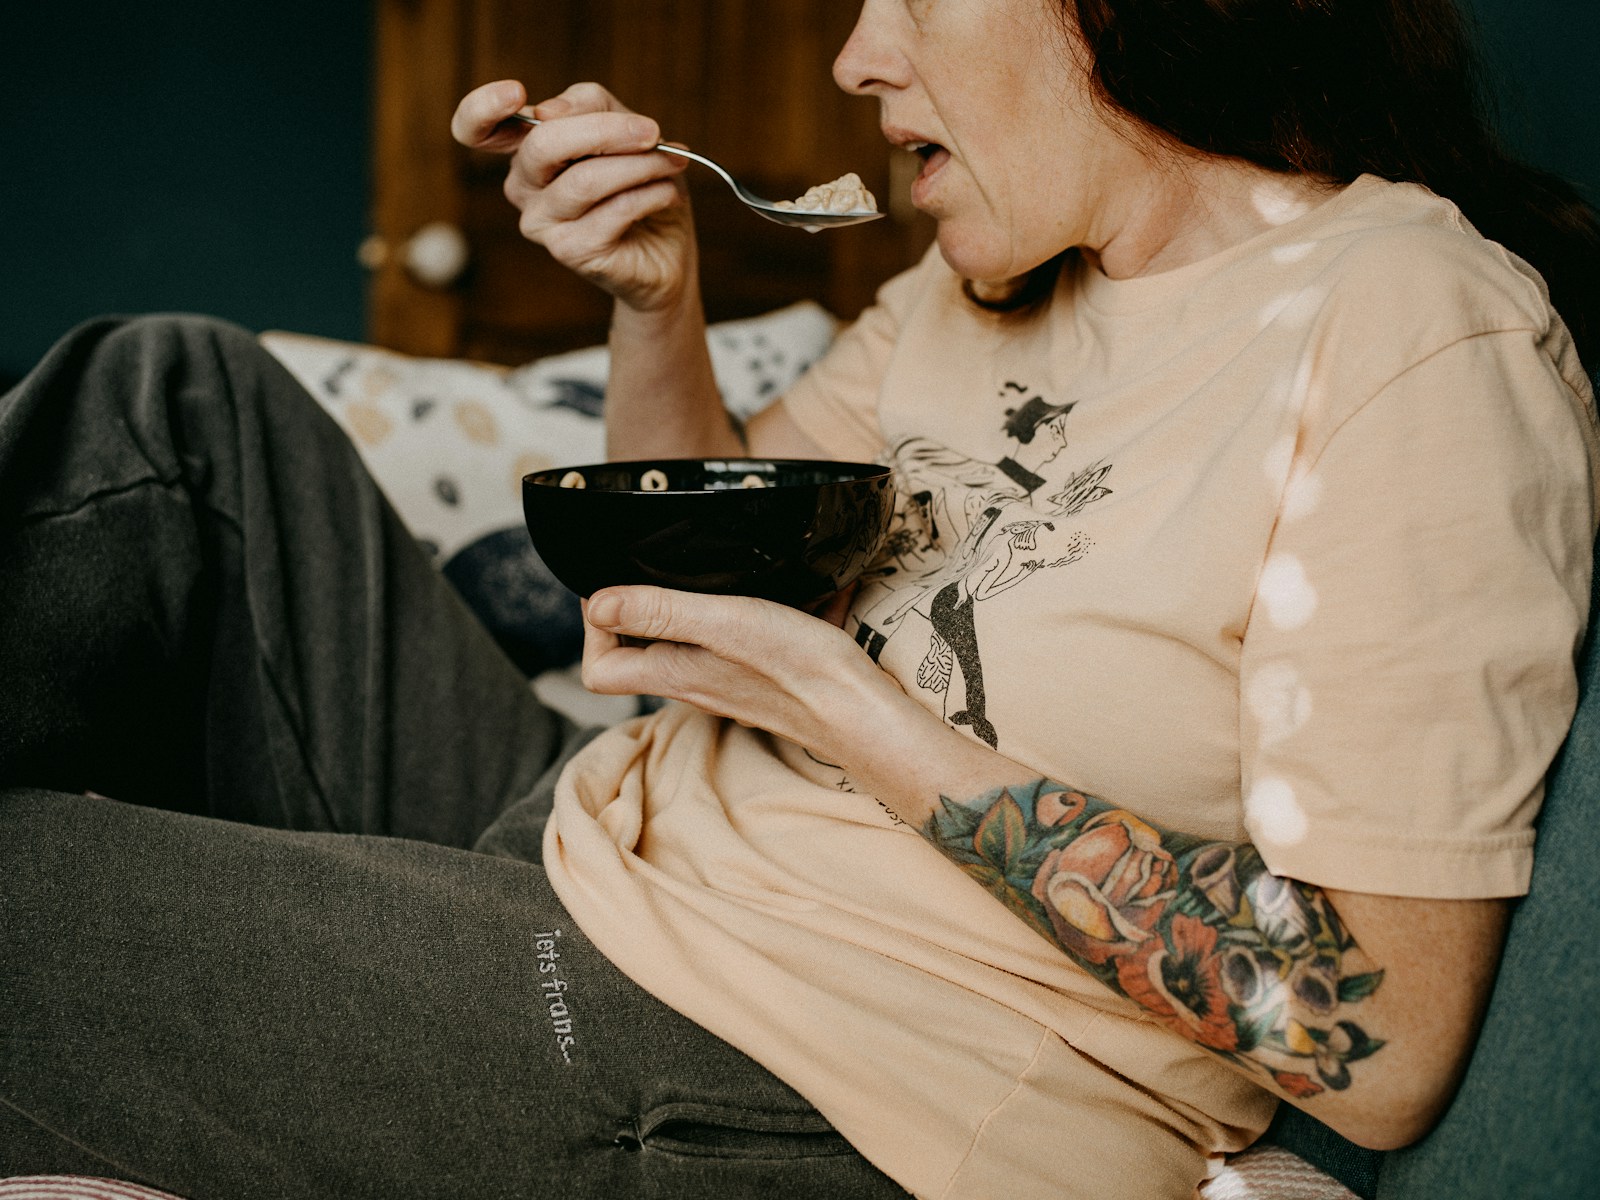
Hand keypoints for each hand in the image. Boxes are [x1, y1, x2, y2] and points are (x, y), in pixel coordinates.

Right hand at [451, 80, 695, 311]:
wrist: (667, 253)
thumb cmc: (642, 187)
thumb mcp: (625, 131)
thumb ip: (591, 107)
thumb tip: (550, 109)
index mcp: (527, 149)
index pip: (476, 128)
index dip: (483, 106)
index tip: (516, 92)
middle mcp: (523, 186)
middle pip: (543, 144)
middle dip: (606, 131)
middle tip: (652, 132)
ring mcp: (541, 222)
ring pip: (585, 179)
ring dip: (641, 165)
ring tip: (670, 164)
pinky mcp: (569, 251)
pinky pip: (612, 210)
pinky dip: (650, 194)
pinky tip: (665, 194)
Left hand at [580, 586, 1027, 816]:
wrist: (864, 712)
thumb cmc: (798, 668)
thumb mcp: (722, 624)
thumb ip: (659, 612)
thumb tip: (596, 604)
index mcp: (673, 672)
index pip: (599, 668)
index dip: (595, 626)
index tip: (617, 586)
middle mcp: (693, 683)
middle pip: (639, 654)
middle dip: (638, 607)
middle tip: (660, 569)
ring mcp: (728, 682)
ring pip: (689, 644)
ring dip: (693, 604)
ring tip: (714, 570)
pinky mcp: (763, 677)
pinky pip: (740, 641)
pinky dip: (749, 611)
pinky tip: (780, 585)